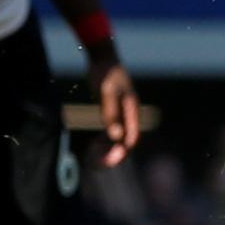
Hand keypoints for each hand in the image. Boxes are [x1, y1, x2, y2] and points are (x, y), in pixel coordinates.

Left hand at [88, 52, 139, 166]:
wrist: (103, 58)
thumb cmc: (105, 73)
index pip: (131, 138)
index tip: (109, 162)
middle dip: (114, 156)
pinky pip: (112, 133)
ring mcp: (122, 115)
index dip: (122, 152)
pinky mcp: (113, 113)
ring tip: (93, 161)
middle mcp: (129, 115)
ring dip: (108, 151)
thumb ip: (111, 113)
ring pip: (118, 140)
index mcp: (132, 111)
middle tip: (98, 166)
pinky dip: (104, 142)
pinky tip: (93, 147)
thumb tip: (115, 136)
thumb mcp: (106, 92)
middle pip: (126, 142)